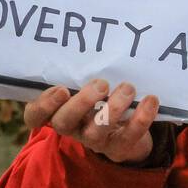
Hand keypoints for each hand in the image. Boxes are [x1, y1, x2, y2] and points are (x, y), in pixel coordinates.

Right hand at [23, 78, 160, 164]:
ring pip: (96, 130)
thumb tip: (95, 39)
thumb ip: (83, 73)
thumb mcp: (87, 87)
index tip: (61, 89)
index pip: (36, 115)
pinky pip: (129, 136)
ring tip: (128, 88)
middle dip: (81, 103)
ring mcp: (95, 141)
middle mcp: (73, 128)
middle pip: (64, 123)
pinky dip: (141, 117)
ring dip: (113, 108)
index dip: (43, 105)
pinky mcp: (119, 147)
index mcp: (59, 111)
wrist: (127, 131)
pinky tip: (150, 100)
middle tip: (100, 84)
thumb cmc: (101, 99)